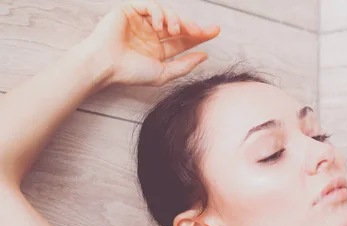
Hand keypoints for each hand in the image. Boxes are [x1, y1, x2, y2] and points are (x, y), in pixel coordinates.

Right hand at [82, 1, 219, 86]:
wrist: (106, 65)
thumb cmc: (131, 72)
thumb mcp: (164, 73)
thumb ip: (185, 66)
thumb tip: (204, 56)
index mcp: (158, 50)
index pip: (183, 40)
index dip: (199, 35)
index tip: (215, 31)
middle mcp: (151, 35)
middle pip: (178, 26)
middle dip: (193, 27)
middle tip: (202, 31)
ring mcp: (141, 22)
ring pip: (166, 14)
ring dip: (176, 21)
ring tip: (175, 31)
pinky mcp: (129, 11)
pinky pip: (150, 6)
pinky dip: (159, 13)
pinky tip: (161, 25)